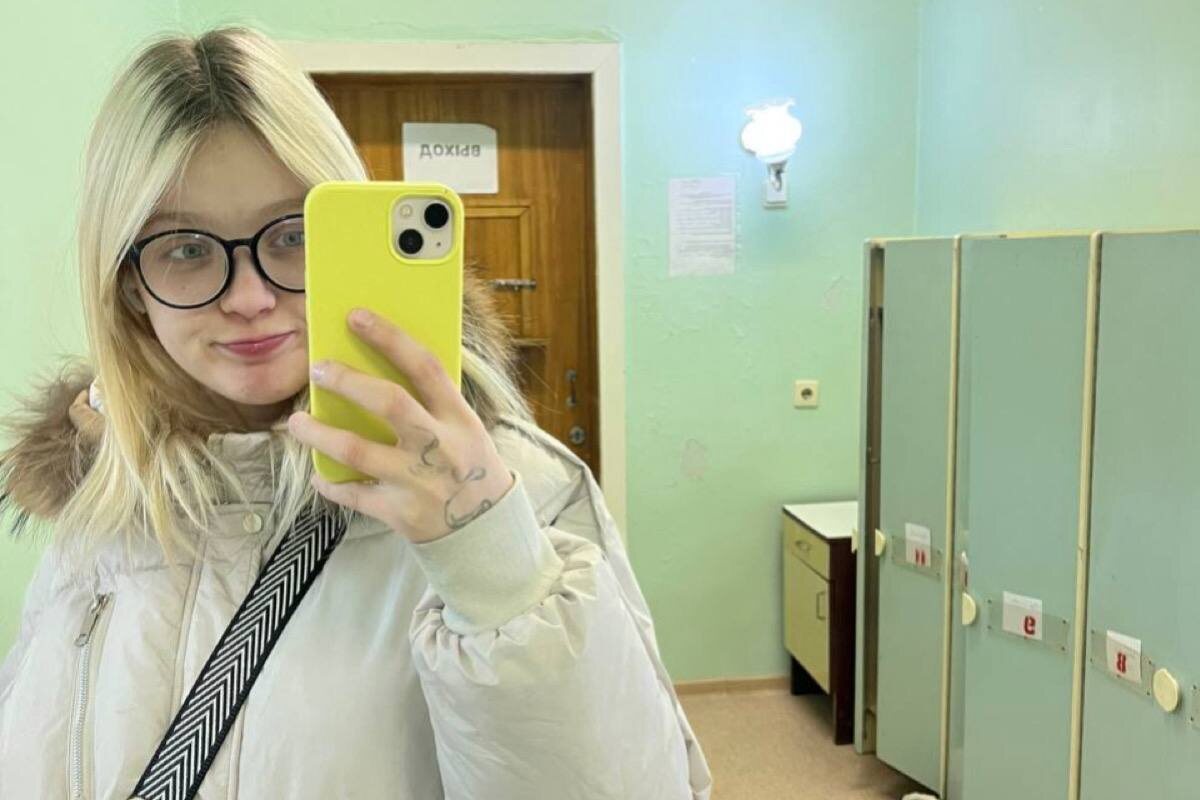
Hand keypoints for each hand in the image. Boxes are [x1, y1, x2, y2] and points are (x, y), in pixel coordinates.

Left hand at [287, 307, 513, 543]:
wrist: (488, 530)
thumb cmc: (468, 467)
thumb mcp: (465, 430)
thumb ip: (430, 404)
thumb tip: (374, 367)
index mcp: (459, 418)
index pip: (425, 367)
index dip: (390, 338)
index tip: (356, 316)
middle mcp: (440, 446)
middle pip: (390, 403)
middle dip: (348, 381)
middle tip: (318, 369)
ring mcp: (419, 481)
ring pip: (358, 451)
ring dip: (320, 433)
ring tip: (297, 422)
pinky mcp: (400, 513)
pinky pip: (354, 495)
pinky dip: (331, 484)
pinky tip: (319, 474)